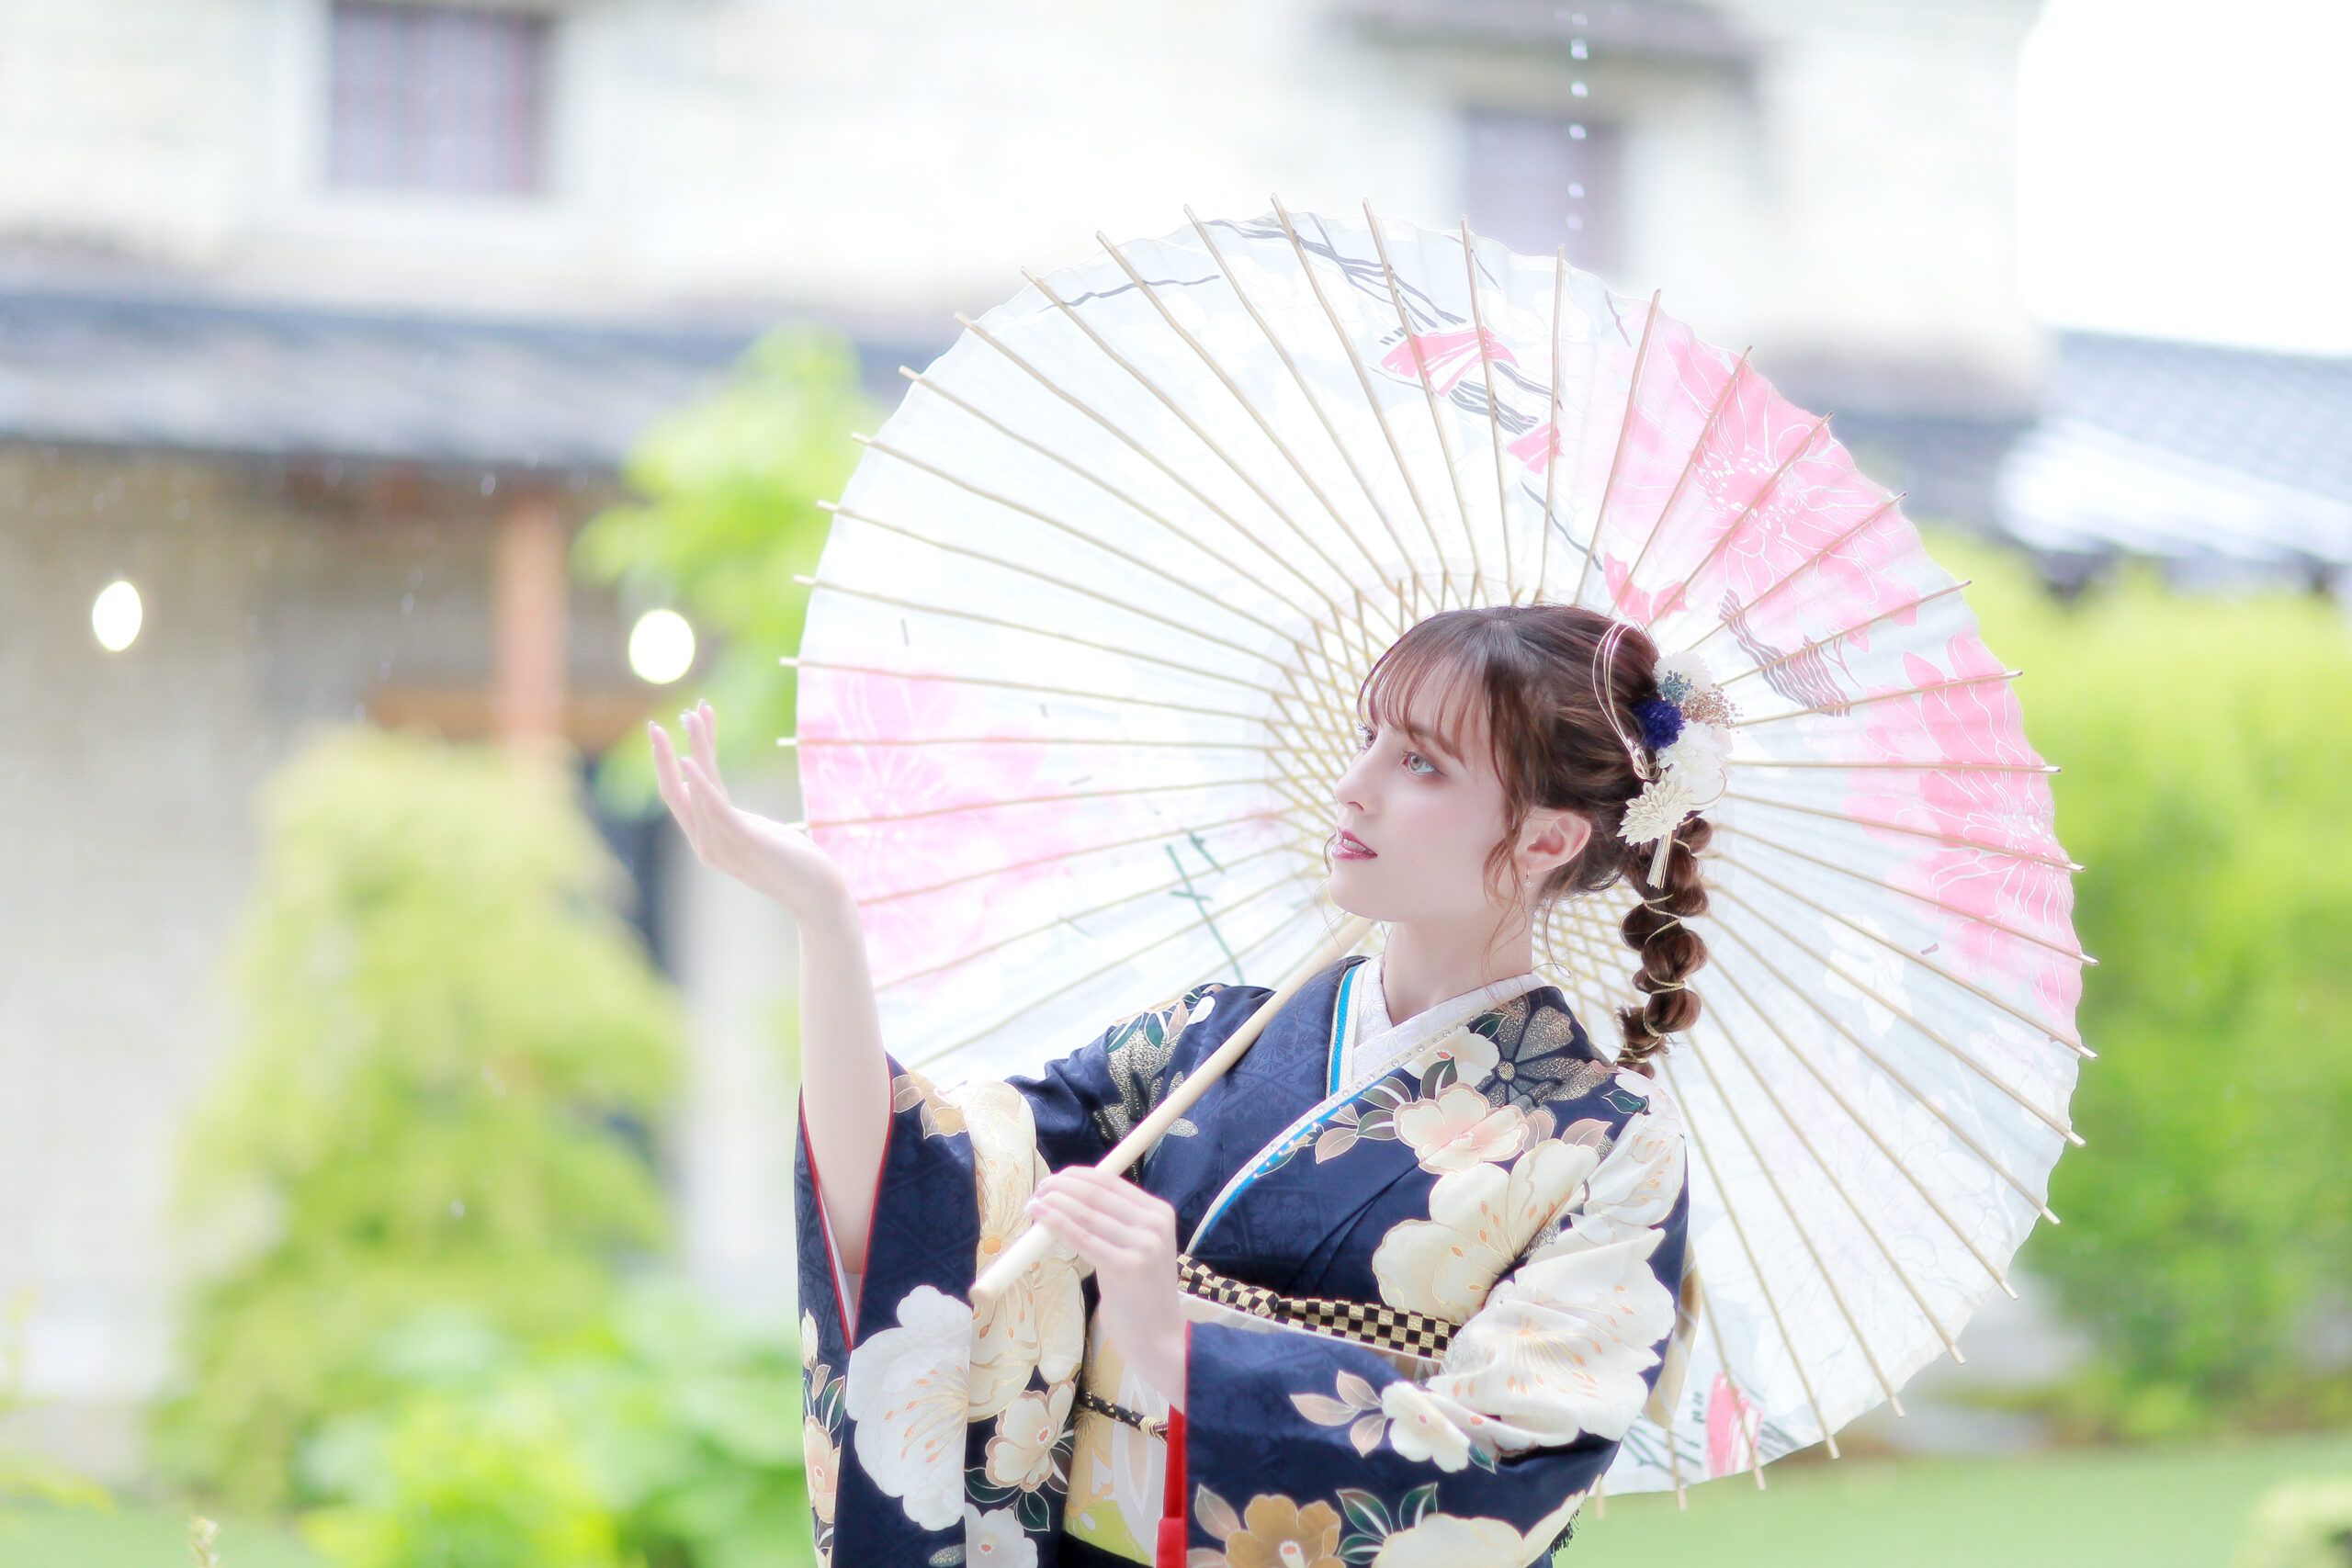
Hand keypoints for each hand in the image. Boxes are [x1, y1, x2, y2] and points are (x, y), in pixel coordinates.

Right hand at [650, 701, 847, 920]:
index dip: (665, 764)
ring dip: (695, 748)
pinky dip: (701, 782)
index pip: (675, 796)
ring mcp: (722, 846)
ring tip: (692, 716)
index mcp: (704, 840)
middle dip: (662, 756)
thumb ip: (726, 815)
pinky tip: (691, 759)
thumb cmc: (790, 860)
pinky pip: (716, 807)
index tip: (664, 731)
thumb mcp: (751, 830)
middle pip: (673, 793)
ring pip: (697, 789)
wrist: (817, 893)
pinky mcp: (744, 840)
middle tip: (652, 724)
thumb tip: (702, 788)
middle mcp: (705, 844)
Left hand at [1027, 1166, 1186, 1411]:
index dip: (1077, 1176)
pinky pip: (1082, 1238)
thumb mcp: (1138, 1248)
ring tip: (1033, 1203)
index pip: (1111, 1182)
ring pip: (1086, 1213)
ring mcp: (1143, 1245)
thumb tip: (1072, 1197)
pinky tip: (1040, 1217)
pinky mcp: (1125, 1266)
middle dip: (1062, 1187)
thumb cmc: (1141, 1294)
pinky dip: (1057, 1223)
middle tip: (1039, 1189)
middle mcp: (1155, 1224)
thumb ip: (1116, 1223)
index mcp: (1160, 1213)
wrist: (1159, 1339)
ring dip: (1054, 1203)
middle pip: (1097, 1193)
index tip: (1054, 1179)